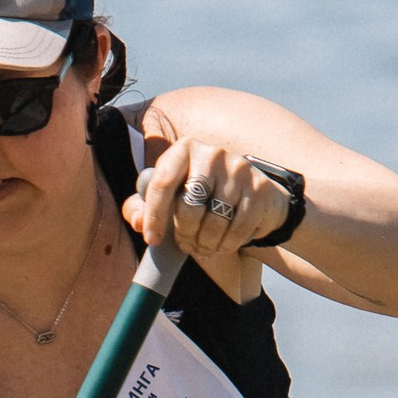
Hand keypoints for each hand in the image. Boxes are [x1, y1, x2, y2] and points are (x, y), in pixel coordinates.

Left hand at [125, 132, 281, 269]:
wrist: (254, 195)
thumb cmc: (202, 197)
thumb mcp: (169, 198)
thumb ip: (143, 208)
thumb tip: (138, 222)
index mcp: (184, 150)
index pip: (162, 183)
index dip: (154, 216)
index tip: (152, 240)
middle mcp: (212, 153)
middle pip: (189, 207)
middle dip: (185, 234)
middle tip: (186, 245)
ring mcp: (238, 169)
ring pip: (214, 222)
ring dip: (206, 243)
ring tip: (204, 247)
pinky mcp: (259, 188)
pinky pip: (238, 229)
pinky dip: (228, 244)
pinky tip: (223, 244)